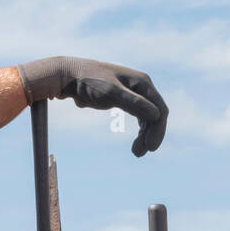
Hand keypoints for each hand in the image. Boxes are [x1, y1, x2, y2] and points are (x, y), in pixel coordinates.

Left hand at [18, 56, 167, 156]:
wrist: (70, 77)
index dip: (158, 130)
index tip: (150, 148)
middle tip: (139, 154)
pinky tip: (134, 143)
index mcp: (143, 83)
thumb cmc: (90, 82)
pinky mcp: (122, 99)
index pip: (159, 110)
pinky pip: (137, 117)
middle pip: (155, 115)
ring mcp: (132, 93)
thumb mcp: (112, 93)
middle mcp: (141, 87)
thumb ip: (134, 103)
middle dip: (150, 135)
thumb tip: (157, 115)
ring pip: (147, 118)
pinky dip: (138, 131)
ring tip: (136, 152)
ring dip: (144, 135)